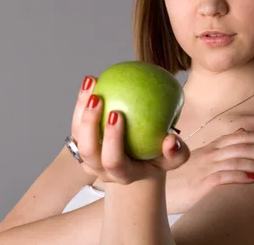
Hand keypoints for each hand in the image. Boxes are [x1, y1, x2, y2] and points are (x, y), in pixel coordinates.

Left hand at [70, 75, 190, 184]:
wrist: (140, 160)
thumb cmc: (159, 156)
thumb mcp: (172, 159)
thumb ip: (177, 153)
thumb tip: (171, 140)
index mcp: (122, 174)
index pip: (113, 161)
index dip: (112, 140)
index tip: (117, 113)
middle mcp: (100, 169)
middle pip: (88, 151)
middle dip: (89, 124)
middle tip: (98, 98)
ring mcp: (88, 157)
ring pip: (76, 134)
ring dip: (80, 108)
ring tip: (91, 84)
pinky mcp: (81, 142)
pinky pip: (76, 120)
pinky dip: (82, 100)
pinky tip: (92, 80)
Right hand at [165, 128, 253, 213]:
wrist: (159, 187)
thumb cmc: (185, 175)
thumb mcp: (205, 157)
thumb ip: (224, 145)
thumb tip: (243, 131)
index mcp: (214, 146)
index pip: (242, 136)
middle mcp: (212, 154)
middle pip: (243, 147)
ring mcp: (206, 167)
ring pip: (238, 161)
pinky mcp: (201, 184)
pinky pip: (223, 176)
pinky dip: (240, 176)